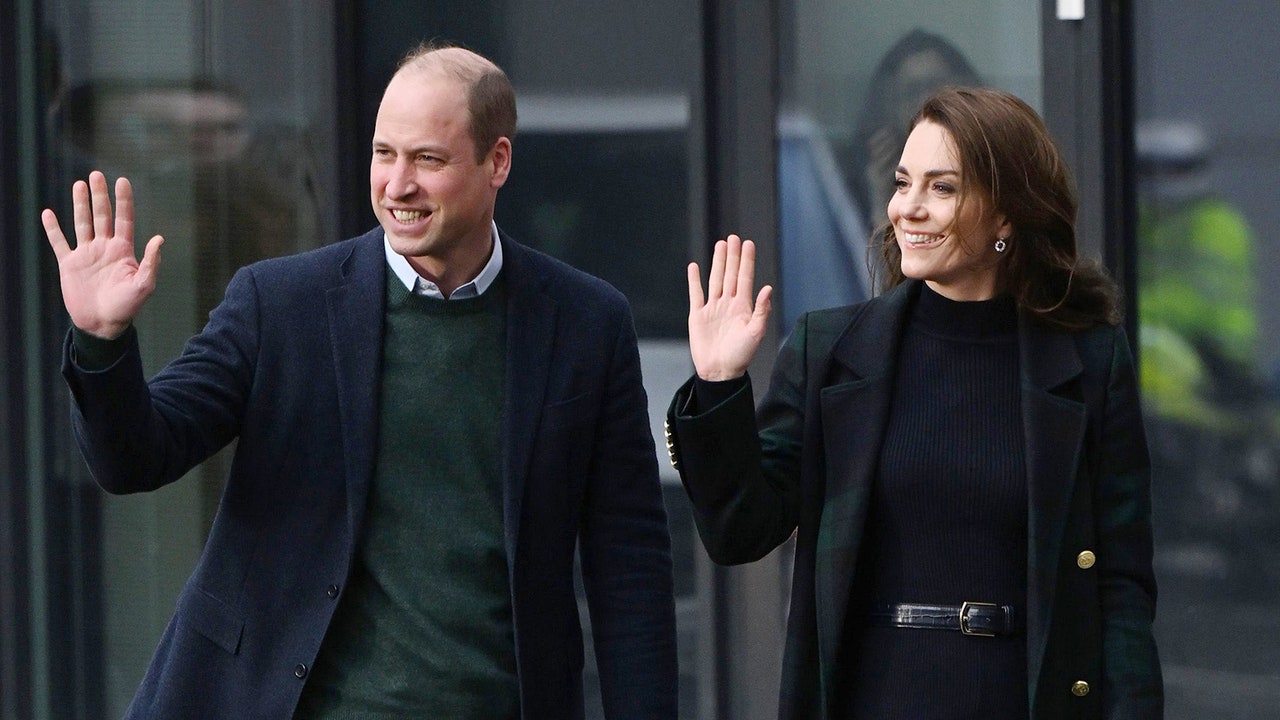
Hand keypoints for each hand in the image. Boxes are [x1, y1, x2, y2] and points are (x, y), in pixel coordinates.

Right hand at [43, 171, 163, 338]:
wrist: (102, 325)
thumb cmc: (126, 307)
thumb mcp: (144, 285)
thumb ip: (151, 262)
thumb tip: (159, 238)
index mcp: (123, 250)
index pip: (124, 219)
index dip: (123, 200)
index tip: (122, 180)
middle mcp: (104, 248)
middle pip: (101, 216)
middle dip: (100, 196)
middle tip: (96, 175)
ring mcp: (86, 254)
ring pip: (82, 223)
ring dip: (80, 204)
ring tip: (79, 184)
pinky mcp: (69, 264)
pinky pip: (59, 242)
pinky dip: (53, 229)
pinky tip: (48, 213)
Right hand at [687, 234, 771, 380]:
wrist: (719, 372)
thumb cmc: (740, 356)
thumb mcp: (755, 333)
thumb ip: (762, 311)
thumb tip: (767, 288)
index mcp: (743, 307)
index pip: (745, 278)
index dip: (747, 261)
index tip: (748, 244)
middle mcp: (728, 304)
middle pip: (730, 274)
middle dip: (732, 256)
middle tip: (733, 237)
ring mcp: (713, 308)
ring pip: (715, 279)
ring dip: (717, 262)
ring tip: (720, 245)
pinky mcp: (697, 315)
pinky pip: (696, 293)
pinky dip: (694, 280)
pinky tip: (695, 267)